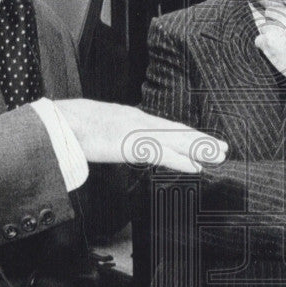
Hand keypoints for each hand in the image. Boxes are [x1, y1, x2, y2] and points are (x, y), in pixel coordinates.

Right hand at [53, 99, 226, 172]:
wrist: (61, 122)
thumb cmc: (74, 126)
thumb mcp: (99, 127)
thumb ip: (113, 134)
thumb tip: (118, 141)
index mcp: (133, 118)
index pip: (167, 127)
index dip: (188, 134)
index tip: (204, 141)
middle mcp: (140, 121)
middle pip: (179, 132)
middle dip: (202, 141)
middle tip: (223, 148)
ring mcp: (138, 132)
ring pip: (177, 141)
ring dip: (200, 149)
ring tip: (218, 155)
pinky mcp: (133, 144)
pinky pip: (162, 154)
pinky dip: (181, 161)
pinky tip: (195, 168)